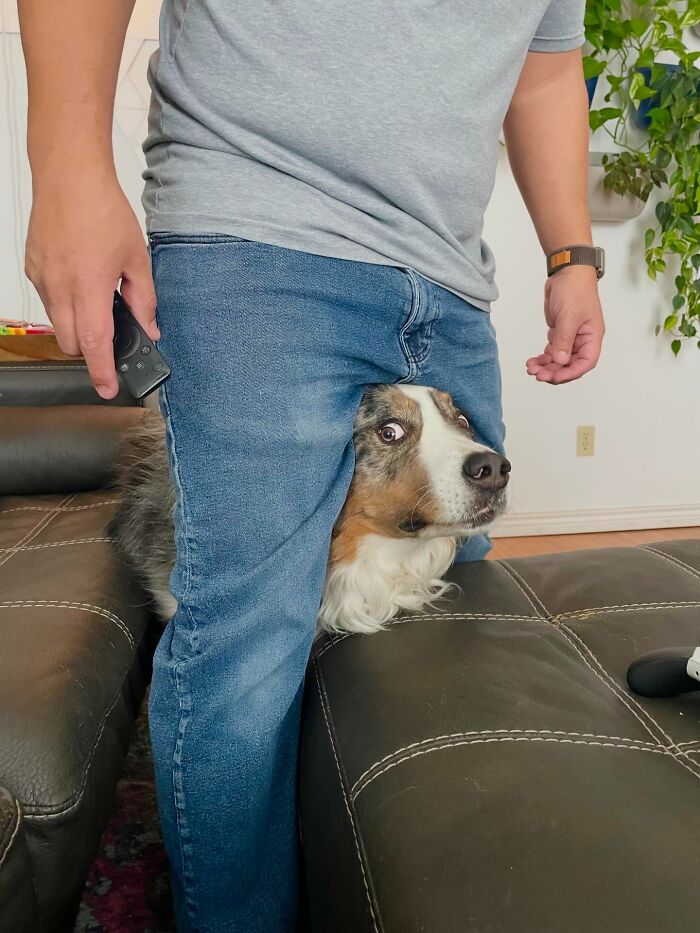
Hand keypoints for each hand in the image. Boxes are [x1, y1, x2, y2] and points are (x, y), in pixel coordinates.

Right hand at [25, 170, 158, 398]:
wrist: (68, 175)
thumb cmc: (102, 209)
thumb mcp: (136, 258)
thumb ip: (144, 299)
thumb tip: (150, 327)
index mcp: (89, 286)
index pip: (94, 343)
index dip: (102, 370)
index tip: (108, 388)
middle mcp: (60, 286)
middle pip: (71, 342)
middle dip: (90, 350)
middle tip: (111, 341)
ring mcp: (42, 278)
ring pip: (58, 323)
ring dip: (77, 324)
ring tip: (98, 298)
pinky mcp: (33, 268)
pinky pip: (48, 300)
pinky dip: (65, 303)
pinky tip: (81, 280)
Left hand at [526, 265, 604, 383]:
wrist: (566, 272)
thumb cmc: (575, 290)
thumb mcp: (569, 316)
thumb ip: (564, 340)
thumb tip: (560, 361)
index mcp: (592, 337)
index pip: (585, 362)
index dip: (571, 373)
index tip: (554, 377)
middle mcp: (583, 340)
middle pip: (570, 364)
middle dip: (554, 371)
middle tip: (538, 375)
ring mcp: (570, 337)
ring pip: (559, 360)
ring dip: (546, 366)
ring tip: (531, 368)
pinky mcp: (559, 333)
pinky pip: (552, 351)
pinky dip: (543, 358)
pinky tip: (532, 361)